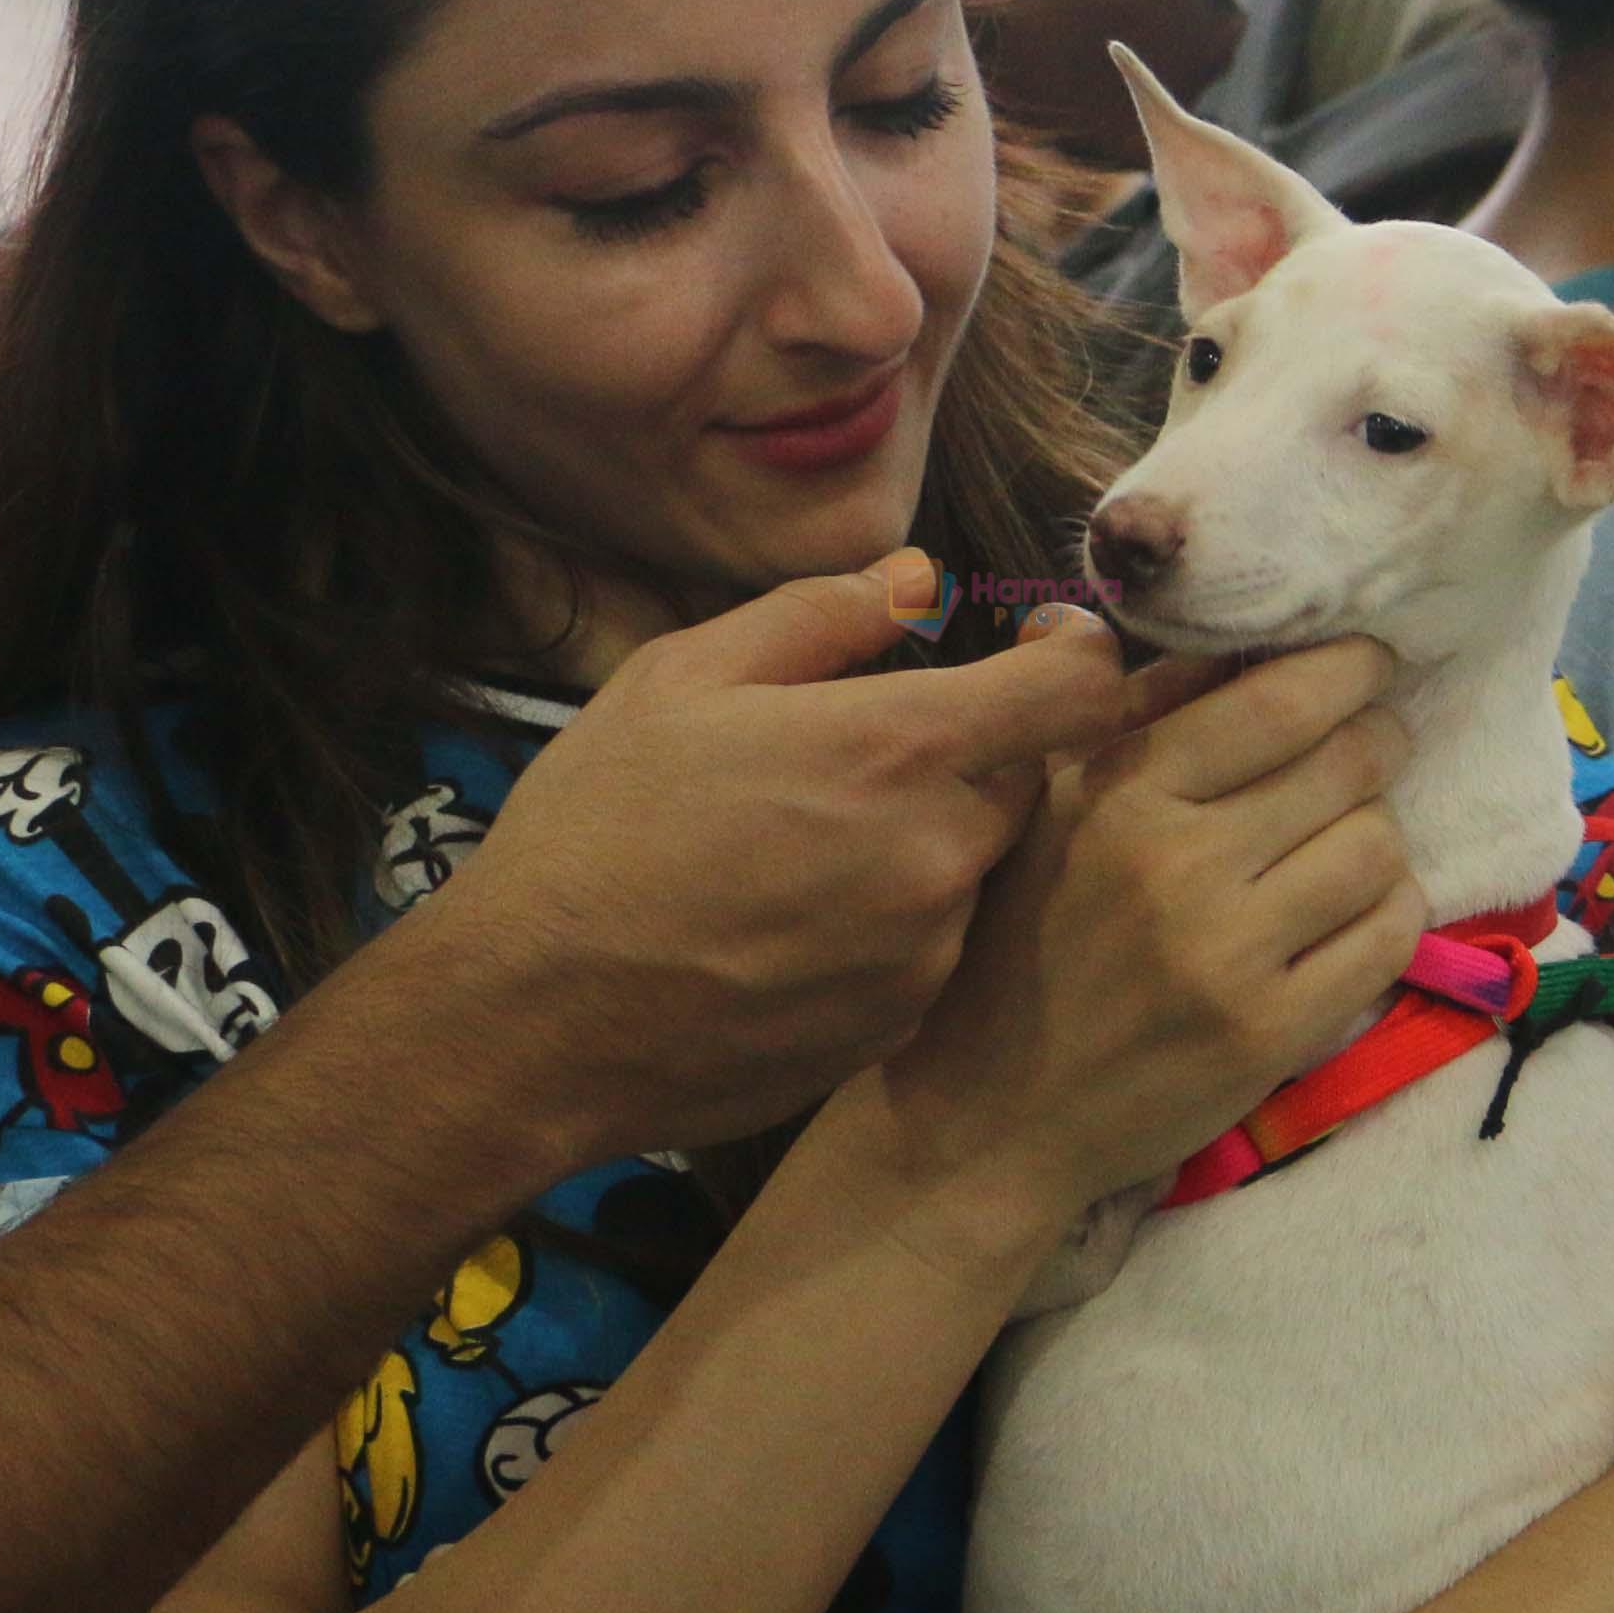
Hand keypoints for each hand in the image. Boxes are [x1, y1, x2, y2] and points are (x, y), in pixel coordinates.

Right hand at [412, 560, 1133, 1164]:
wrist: (535, 1021)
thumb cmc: (596, 831)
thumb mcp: (680, 678)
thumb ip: (817, 616)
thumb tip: (915, 581)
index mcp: (896, 751)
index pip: (1072, 689)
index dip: (1078, 651)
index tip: (1043, 640)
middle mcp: (936, 859)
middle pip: (1022, 782)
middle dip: (968, 754)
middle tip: (860, 753)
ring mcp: (924, 958)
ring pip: (969, 872)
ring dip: (918, 845)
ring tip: (797, 852)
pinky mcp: (894, 1031)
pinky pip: (927, 955)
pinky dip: (885, 928)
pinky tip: (786, 926)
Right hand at [867, 639, 1423, 1210]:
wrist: (991, 1117)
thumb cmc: (1017, 949)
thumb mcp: (1045, 813)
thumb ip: (1127, 720)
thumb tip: (1216, 643)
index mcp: (1123, 795)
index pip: (1276, 703)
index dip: (1345, 670)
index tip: (1368, 660)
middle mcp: (1182, 867)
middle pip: (1347, 766)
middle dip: (1379, 739)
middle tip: (1377, 739)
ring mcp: (1233, 957)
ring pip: (1378, 848)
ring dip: (1379, 831)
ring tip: (1349, 835)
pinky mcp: (1271, 1035)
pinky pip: (1388, 939)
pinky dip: (1391, 911)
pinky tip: (1357, 909)